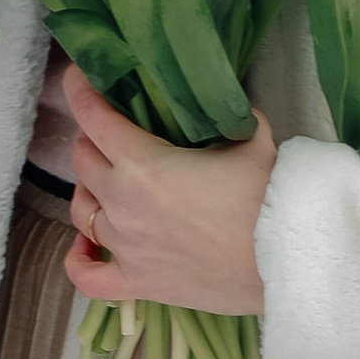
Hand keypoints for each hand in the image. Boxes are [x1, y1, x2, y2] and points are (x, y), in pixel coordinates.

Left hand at [59, 67, 274, 316]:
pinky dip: (78, 259)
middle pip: (83, 160)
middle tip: (110, 132)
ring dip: (88, 189)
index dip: (80, 91)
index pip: (93, 117)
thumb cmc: (267, 199)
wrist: (283, 261)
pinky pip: (88, 276)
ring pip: (80, 211)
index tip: (77, 76)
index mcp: (141, 163)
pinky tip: (85, 245)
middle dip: (91, 138)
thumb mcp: (252, 142)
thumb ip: (233, 120)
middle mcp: (122, 202)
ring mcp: (125, 246)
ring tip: (104, 181)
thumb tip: (231, 110)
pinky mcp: (138, 282)